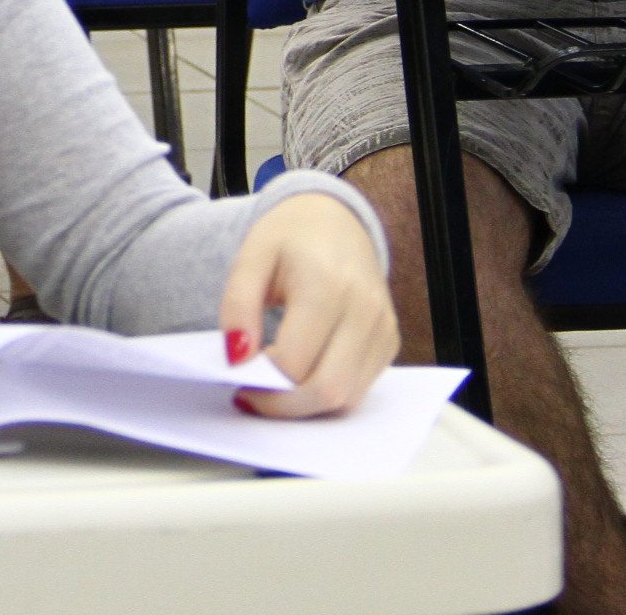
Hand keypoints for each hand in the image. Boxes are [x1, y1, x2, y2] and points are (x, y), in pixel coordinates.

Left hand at [220, 192, 397, 418]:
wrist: (336, 220)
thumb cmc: (289, 238)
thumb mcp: (251, 257)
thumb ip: (237, 305)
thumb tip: (237, 358)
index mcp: (328, 285)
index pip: (295, 362)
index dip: (260, 380)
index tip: (236, 375)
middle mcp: (364, 310)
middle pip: (327, 389)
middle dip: (283, 406)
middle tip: (252, 395)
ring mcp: (382, 329)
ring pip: (346, 398)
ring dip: (304, 406)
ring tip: (273, 384)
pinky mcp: (389, 342)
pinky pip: (359, 389)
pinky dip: (326, 395)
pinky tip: (300, 375)